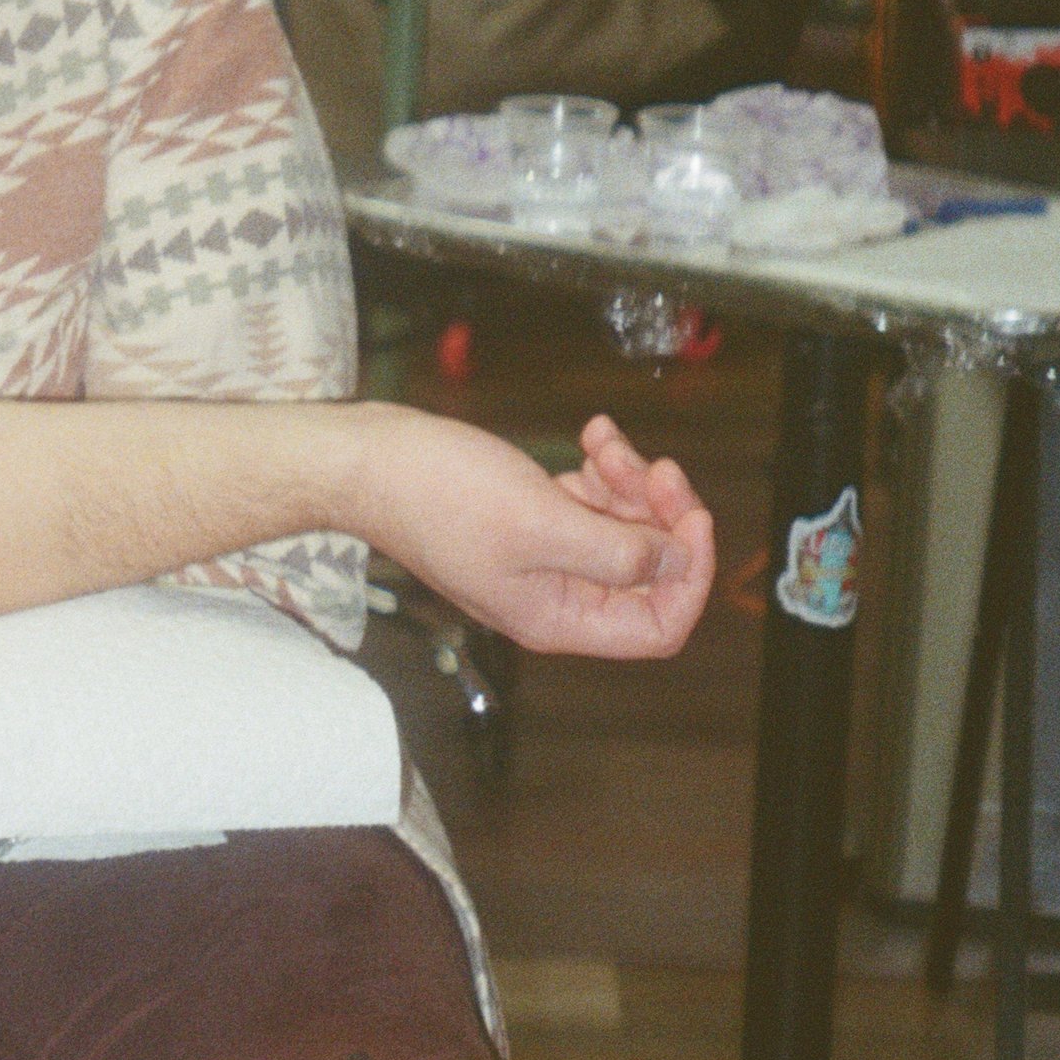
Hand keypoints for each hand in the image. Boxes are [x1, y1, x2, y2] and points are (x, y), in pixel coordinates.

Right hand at [356, 407, 712, 660]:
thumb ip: (618, 553)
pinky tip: (591, 433)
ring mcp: (542, 556)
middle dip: (660, 514)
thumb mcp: (542, 524)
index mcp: (558, 617)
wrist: (367, 461)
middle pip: (647, 571)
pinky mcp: (529, 519)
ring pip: (622, 528)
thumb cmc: (438, 496)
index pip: (657, 626)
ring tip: (604, 442)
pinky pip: (590, 501)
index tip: (691, 520)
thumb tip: (678, 564)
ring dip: (629, 480)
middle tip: (656, 466)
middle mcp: (556, 595)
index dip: (688, 577)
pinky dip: (600, 469)